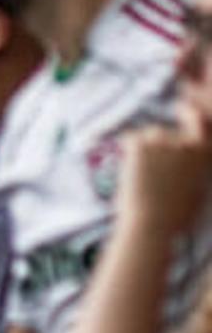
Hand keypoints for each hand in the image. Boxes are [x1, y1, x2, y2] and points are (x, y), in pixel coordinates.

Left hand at [117, 126, 211, 242]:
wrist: (152, 223)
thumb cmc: (177, 216)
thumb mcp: (199, 189)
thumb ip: (197, 167)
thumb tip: (192, 157)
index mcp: (205, 155)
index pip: (202, 125)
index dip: (192, 116)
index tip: (182, 108)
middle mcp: (186, 143)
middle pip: (165, 133)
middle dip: (158, 147)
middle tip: (152, 174)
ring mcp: (162, 139)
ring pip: (148, 137)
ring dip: (144, 150)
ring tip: (145, 178)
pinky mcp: (139, 141)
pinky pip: (130, 140)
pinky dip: (128, 153)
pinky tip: (134, 173)